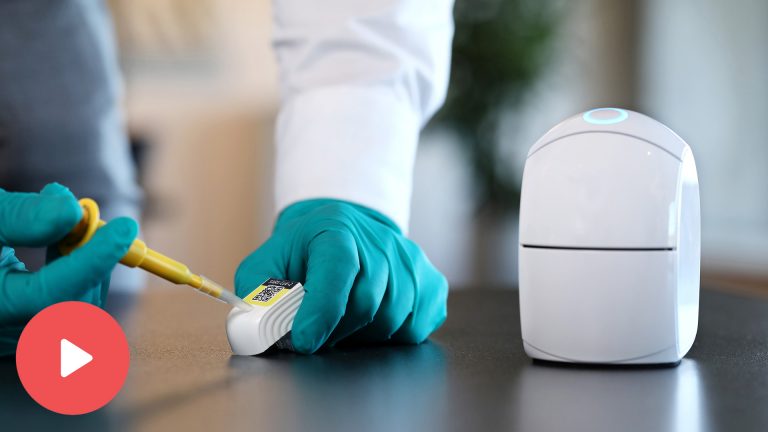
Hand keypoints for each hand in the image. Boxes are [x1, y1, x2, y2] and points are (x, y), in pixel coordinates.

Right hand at [0, 183, 136, 354]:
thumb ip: (19, 216)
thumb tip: (71, 211)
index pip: (53, 295)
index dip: (93, 259)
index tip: (124, 228)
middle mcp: (4, 333)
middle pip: (73, 310)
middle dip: (92, 262)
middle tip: (87, 219)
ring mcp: (19, 338)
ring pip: (80, 313)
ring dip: (89, 266)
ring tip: (66, 225)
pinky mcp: (32, 333)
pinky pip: (74, 313)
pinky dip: (81, 278)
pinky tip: (65, 247)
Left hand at [236, 199, 447, 353]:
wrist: (346, 229)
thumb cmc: (304, 251)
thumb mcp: (268, 261)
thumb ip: (256, 291)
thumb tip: (256, 330)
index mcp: (336, 229)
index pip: (337, 271)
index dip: (321, 312)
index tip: (304, 341)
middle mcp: (381, 241)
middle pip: (366, 303)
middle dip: (336, 331)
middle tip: (316, 334)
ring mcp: (411, 261)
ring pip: (393, 319)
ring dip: (362, 335)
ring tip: (343, 324)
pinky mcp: (431, 282)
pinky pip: (417, 326)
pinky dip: (392, 335)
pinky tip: (372, 322)